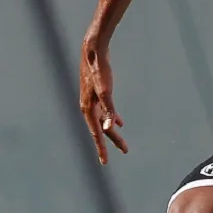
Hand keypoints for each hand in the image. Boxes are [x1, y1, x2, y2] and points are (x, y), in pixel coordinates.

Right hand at [79, 39, 126, 164]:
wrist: (93, 50)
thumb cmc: (99, 70)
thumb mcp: (106, 91)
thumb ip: (109, 110)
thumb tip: (109, 128)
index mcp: (88, 109)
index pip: (97, 133)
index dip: (102, 147)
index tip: (105, 162)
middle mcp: (88, 106)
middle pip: (101, 128)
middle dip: (112, 141)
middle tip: (124, 151)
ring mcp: (91, 100)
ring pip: (102, 120)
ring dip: (111, 131)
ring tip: (120, 141)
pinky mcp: (96, 93)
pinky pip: (104, 111)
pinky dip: (112, 117)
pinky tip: (120, 122)